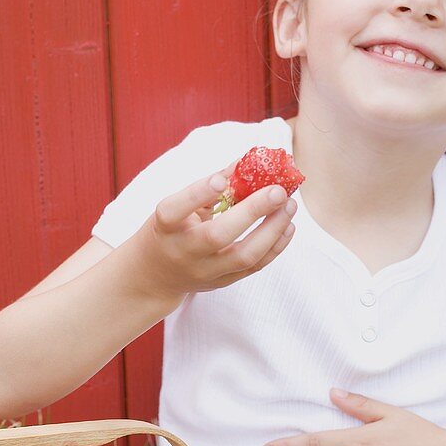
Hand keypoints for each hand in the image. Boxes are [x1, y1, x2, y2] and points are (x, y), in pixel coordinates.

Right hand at [135, 164, 297, 303]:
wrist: (156, 275)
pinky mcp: (221, 282)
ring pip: (243, 256)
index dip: (198, 193)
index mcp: (165, 226)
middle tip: (278, 191)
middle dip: (252, 211)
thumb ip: (209, 187)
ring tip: (289, 206)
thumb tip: (245, 162)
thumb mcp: (178, 207)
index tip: (223, 179)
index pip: (176, 209)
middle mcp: (183, 251)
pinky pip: (253, 267)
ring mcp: (203, 271)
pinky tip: (288, 226)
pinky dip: (275, 247)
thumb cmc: (170, 230)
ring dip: (272, 230)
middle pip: (218, 235)